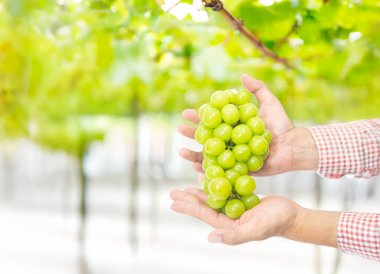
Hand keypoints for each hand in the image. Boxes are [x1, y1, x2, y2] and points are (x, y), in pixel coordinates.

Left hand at [169, 187, 299, 244]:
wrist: (290, 215)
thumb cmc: (274, 223)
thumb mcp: (254, 229)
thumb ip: (233, 236)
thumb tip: (210, 237)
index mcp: (228, 225)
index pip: (204, 215)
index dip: (188, 208)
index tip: (173, 202)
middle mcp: (228, 217)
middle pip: (203, 207)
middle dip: (187, 200)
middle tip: (172, 192)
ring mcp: (234, 209)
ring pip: (212, 199)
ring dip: (197, 194)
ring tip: (183, 189)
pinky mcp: (241, 200)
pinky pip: (224, 192)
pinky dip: (214, 186)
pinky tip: (207, 181)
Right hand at [177, 74, 317, 174]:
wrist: (293, 146)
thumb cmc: (281, 124)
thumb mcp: (269, 103)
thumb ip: (257, 89)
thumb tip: (242, 76)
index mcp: (234, 126)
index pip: (212, 120)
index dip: (199, 117)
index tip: (186, 113)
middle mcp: (230, 141)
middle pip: (207, 137)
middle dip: (192, 133)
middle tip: (180, 129)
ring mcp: (233, 156)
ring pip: (210, 155)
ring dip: (194, 154)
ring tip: (182, 152)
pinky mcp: (238, 169)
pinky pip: (221, 171)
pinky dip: (208, 171)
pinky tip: (196, 169)